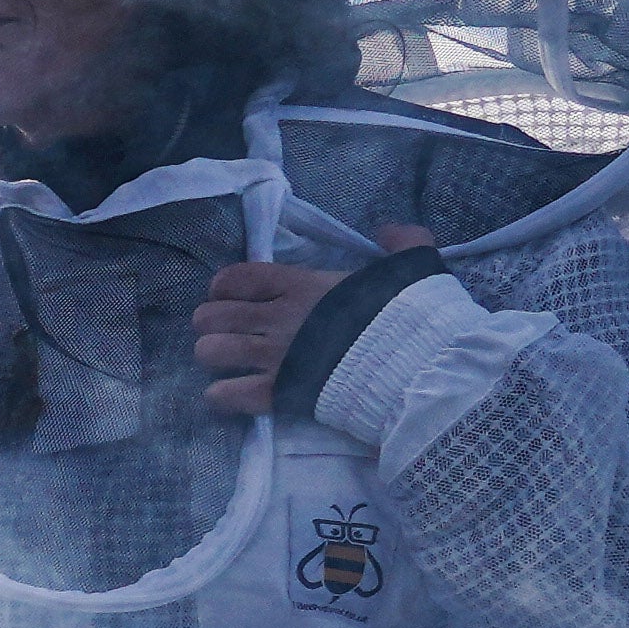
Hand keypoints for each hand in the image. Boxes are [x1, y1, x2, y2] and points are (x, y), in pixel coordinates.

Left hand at [192, 226, 423, 415]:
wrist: (417, 362)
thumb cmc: (413, 314)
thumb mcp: (411, 266)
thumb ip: (401, 244)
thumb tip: (391, 231)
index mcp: (303, 285)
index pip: (238, 278)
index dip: (222, 287)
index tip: (227, 296)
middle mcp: (279, 318)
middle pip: (212, 316)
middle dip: (212, 324)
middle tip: (227, 333)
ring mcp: (275, 357)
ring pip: (210, 352)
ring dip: (214, 357)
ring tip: (227, 362)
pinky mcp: (279, 394)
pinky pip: (226, 395)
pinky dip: (221, 396)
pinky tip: (228, 394)